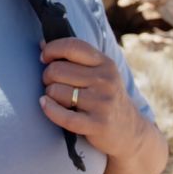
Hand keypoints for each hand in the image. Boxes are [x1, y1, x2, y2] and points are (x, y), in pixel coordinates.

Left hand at [39, 38, 147, 159]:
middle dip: (47, 76)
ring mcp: (102, 103)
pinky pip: (63, 116)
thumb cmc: (104, 96)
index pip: (73, 47)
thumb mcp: (100, 73)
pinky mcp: (97, 124)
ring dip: (49, 94)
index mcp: (105, 63)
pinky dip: (49, 109)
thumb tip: (42, 44)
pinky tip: (45, 104)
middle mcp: (105, 81)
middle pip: (57, 70)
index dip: (52, 49)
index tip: (44, 57)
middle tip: (50, 82)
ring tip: (56, 97)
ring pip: (56, 91)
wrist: (130, 129)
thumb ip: (75, 58)